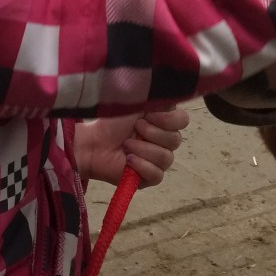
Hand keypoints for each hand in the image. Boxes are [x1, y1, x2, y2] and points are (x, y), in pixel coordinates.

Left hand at [74, 108, 189, 187]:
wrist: (93, 143)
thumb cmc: (112, 123)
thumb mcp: (132, 102)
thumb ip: (152, 98)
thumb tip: (167, 97)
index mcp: (164, 121)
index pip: (182, 120)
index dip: (168, 119)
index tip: (148, 115)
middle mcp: (165, 141)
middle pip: (175, 140)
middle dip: (152, 133)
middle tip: (135, 128)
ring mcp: (159, 161)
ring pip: (166, 158)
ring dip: (143, 149)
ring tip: (126, 145)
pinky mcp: (150, 178)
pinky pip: (157, 175)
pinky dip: (142, 166)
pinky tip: (129, 160)